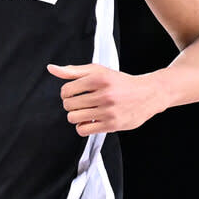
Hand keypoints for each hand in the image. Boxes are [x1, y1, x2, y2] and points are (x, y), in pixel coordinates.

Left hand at [47, 63, 162, 135]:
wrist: (148, 94)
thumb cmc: (119, 82)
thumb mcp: (97, 71)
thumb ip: (73, 71)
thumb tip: (51, 68)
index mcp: (99, 78)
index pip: (66, 90)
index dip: (66, 93)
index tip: (73, 93)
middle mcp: (104, 94)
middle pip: (69, 104)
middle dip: (71, 104)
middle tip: (80, 103)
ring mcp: (108, 111)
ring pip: (74, 118)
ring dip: (75, 116)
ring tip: (84, 111)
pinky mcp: (112, 125)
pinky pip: (84, 130)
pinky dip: (82, 126)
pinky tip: (90, 120)